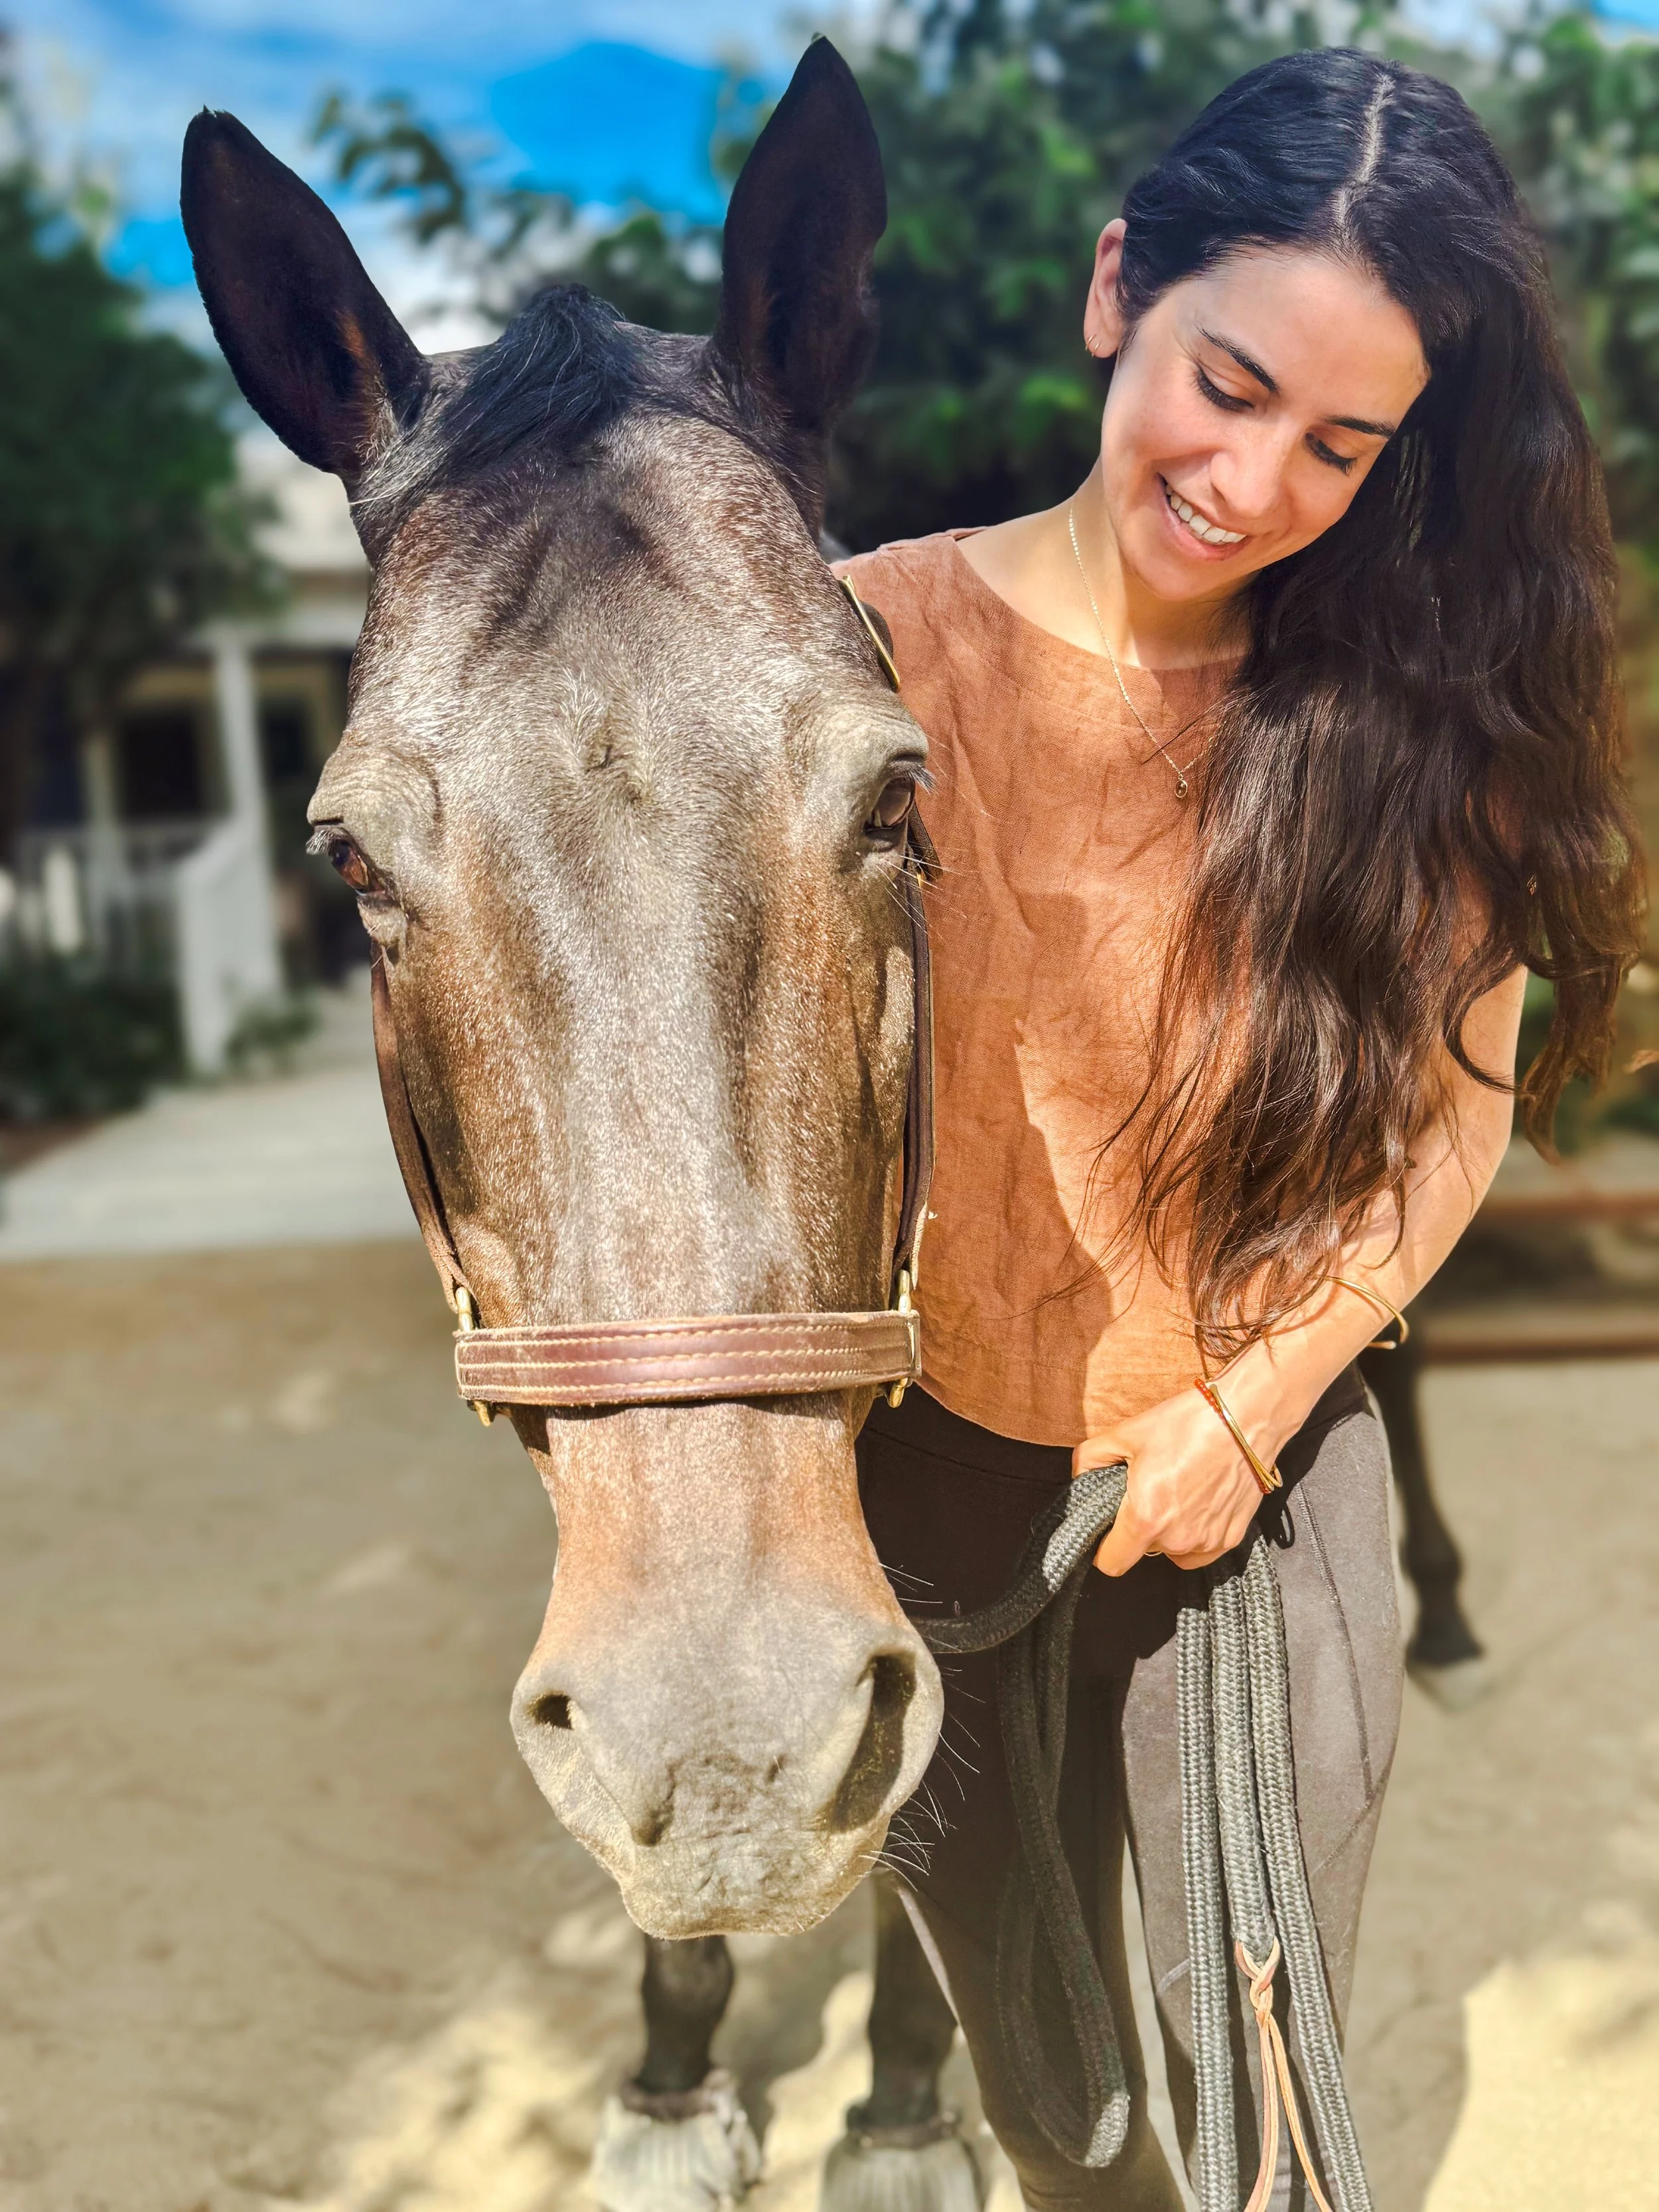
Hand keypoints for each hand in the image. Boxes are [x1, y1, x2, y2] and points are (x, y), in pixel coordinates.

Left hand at [1073, 1382, 1267, 1575]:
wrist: (1246, 1416)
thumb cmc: (1187, 1423)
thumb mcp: (1127, 1433)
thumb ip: (1089, 1460)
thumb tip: (1078, 1479)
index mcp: (1144, 1517)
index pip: (1110, 1563)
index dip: (1102, 1548)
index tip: (1107, 1531)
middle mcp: (1177, 1539)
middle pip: (1142, 1551)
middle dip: (1138, 1528)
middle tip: (1147, 1492)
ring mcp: (1207, 1542)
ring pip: (1173, 1552)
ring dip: (1168, 1533)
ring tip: (1176, 1494)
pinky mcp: (1232, 1539)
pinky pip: (1201, 1550)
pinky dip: (1195, 1535)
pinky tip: (1198, 1502)